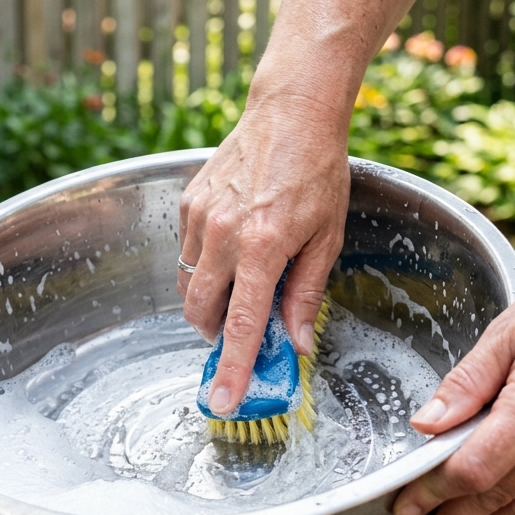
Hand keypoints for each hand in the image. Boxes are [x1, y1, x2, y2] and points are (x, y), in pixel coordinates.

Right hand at [178, 97, 350, 415]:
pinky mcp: (188, 203)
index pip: (240, 324)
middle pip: (200, 312)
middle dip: (216, 334)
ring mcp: (199, 217)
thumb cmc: (317, 173)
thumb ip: (306, 294)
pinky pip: (188, 253)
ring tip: (243, 282)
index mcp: (263, 247)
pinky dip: (206, 264)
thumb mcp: (327, 238)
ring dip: (211, 300)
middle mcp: (223, 234)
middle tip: (242, 332)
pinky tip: (233, 246)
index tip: (222, 402)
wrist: (291, 113)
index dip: (231, 369)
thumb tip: (294, 342)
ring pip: (189, 285)